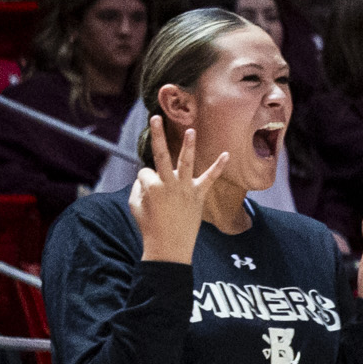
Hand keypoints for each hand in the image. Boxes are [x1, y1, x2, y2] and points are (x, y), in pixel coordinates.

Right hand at [129, 123, 224, 266]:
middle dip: (158, 135)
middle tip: (155, 117)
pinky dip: (218, 167)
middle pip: (161, 154)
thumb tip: (147, 175)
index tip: (147, 196)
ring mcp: (185, 188)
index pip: (145, 171)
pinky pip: (210, 179)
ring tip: (191, 129)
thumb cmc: (149, 226)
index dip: (144, 181)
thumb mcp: (135, 205)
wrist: (169, 247)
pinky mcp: (199, 195)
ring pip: (186, 162)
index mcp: (150, 186)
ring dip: (189, 145)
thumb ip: (139, 187)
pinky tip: (227, 154)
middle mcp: (168, 183)